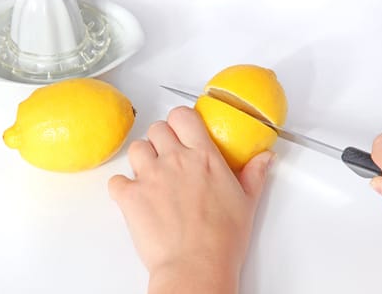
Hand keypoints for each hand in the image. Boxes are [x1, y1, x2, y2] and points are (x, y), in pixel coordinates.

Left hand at [108, 106, 274, 293]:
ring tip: (150, 177)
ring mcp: (150, 176)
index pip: (183, 115)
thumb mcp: (246, 203)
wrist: (196, 267)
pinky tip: (134, 198)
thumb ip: (253, 174)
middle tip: (167, 157)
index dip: (179, 120)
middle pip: (157, 129)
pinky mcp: (130, 196)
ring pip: (136, 148)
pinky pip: (116, 180)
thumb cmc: (222, 240)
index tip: (181, 130)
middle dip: (160, 140)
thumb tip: (265, 158)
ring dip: (141, 159)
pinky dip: (122, 187)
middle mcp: (175, 160)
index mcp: (203, 157)